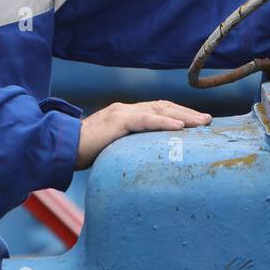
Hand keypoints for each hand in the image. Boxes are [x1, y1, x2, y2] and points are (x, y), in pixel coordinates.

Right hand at [74, 100, 211, 169]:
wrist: (60, 147)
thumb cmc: (82, 152)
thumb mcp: (110, 148)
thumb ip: (126, 148)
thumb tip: (142, 162)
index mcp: (125, 115)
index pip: (157, 109)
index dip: (178, 114)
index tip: (196, 123)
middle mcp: (125, 109)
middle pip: (163, 106)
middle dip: (187, 113)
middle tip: (208, 121)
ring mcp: (121, 113)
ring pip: (158, 110)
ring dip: (183, 116)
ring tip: (201, 123)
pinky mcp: (117, 121)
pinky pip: (145, 120)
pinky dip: (164, 122)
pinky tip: (179, 127)